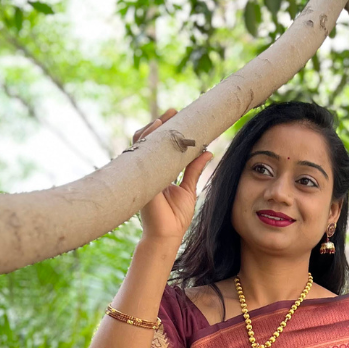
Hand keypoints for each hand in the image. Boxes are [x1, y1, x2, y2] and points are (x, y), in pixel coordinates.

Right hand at [132, 107, 213, 244]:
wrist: (168, 236)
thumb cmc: (175, 217)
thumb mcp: (189, 189)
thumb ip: (194, 169)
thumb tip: (208, 151)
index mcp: (159, 172)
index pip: (160, 145)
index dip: (168, 130)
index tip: (179, 117)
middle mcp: (148, 171)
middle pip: (149, 140)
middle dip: (160, 124)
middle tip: (174, 111)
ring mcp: (143, 175)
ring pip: (142, 144)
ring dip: (152, 130)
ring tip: (164, 119)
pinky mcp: (142, 179)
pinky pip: (141, 156)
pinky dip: (146, 142)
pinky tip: (155, 132)